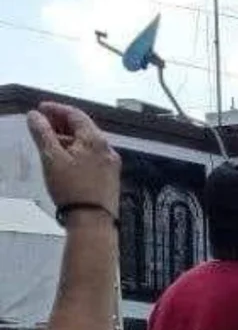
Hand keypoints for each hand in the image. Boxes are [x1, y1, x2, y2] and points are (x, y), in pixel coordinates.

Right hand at [26, 102, 120, 217]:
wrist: (92, 221)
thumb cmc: (73, 190)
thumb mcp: (51, 158)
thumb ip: (42, 134)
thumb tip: (34, 116)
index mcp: (95, 140)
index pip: (76, 115)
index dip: (56, 109)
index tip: (40, 108)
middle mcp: (107, 149)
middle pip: (83, 128)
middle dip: (61, 124)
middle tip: (42, 123)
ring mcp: (110, 164)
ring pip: (87, 144)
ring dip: (68, 139)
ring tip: (48, 142)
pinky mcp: (109, 177)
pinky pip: (91, 157)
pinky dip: (76, 152)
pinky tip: (63, 160)